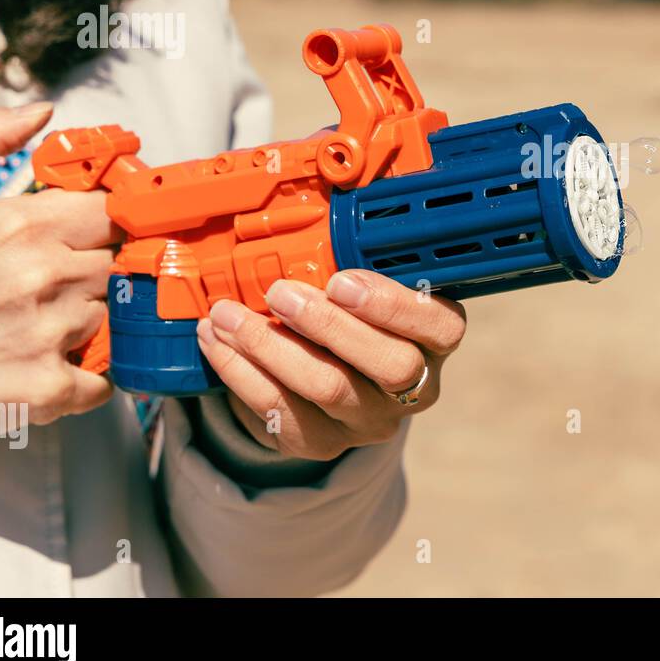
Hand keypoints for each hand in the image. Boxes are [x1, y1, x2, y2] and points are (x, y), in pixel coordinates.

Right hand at [0, 104, 117, 448]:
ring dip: (89, 324)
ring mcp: (48, 333)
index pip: (113, 213)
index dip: (105, 226)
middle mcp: (41, 274)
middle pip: (118, 266)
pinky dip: (86, 378)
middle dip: (93, 275)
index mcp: (18, 224)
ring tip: (36, 328)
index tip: (90, 238)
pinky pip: (105, 379)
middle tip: (49, 290)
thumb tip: (40, 111)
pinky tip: (44, 367)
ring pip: (114, 318)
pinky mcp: (48, 388)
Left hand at [196, 270, 465, 459]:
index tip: (341, 281)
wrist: (325, 373)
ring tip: (229, 315)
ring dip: (270, 345)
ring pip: (328, 388)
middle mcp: (415, 387)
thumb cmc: (349, 312)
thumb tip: (318, 217)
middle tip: (279, 293)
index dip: (393, 305)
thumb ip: (356, 260)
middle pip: (390, 365)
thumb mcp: (366, 284)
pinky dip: (241, 373)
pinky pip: (282, 412)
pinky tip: (218, 343)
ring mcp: (370, 420)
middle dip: (327, 324)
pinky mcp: (324, 443)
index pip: (440, 327)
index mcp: (435, 340)